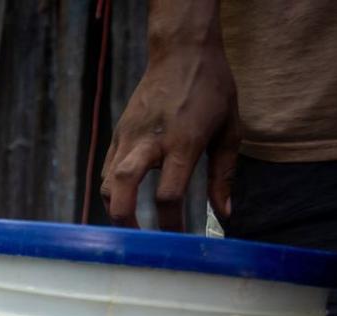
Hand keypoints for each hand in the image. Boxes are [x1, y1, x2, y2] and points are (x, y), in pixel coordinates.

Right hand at [100, 40, 238, 230]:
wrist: (181, 52)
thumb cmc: (212, 90)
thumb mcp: (230, 132)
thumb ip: (224, 176)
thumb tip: (225, 214)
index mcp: (183, 142)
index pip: (169, 194)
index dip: (171, 223)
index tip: (179, 240)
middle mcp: (150, 140)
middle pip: (121, 187)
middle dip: (125, 220)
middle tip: (138, 242)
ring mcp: (129, 136)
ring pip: (106, 181)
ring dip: (115, 207)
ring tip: (131, 225)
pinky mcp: (119, 132)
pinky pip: (107, 168)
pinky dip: (113, 189)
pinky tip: (126, 200)